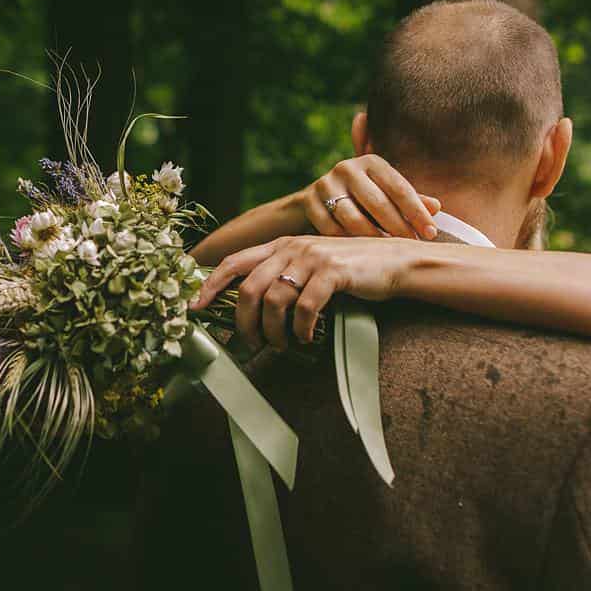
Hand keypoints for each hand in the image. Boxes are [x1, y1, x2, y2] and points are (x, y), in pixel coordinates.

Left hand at [191, 235, 415, 350]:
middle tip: (251, 344)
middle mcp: (291, 247)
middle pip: (249, 288)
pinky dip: (302, 329)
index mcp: (281, 245)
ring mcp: (312, 258)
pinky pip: (305, 308)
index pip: (234, 263)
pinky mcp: (333, 272)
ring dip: (274, 331)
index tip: (196, 307)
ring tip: (283, 345)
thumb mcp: (310, 265)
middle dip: (244, 323)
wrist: (394, 261)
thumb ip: (285, 276)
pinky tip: (307, 338)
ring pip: (274, 300)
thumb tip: (254, 311)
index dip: (210, 286)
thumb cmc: (350, 271)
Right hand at [294, 155, 440, 238]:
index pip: (399, 187)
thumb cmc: (359, 199)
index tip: (431, 233)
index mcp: (371, 162)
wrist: (312, 201)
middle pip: (377, 203)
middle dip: (398, 227)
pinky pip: (331, 229)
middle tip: (411, 246)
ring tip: (388, 252)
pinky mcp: (308, 201)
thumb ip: (408, 200)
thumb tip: (436, 208)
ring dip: (373, 238)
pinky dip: (348, 243)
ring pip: (353, 218)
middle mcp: (347, 168)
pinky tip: (361, 254)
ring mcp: (325, 184)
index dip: (417, 212)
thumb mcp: (383, 194)